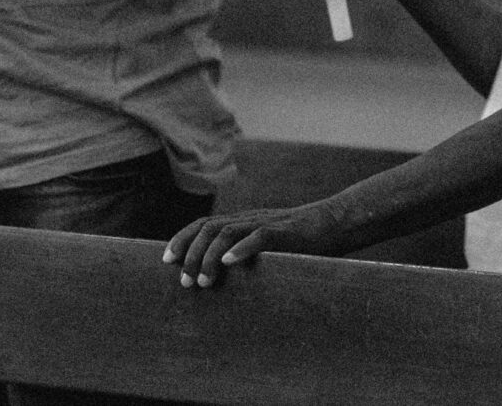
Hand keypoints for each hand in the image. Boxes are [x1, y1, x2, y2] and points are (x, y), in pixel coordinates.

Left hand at [163, 201, 357, 286]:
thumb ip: (245, 254)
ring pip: (227, 231)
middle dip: (190, 254)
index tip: (166, 261)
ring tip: (204, 282)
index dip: (182, 239)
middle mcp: (250, 219)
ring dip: (210, 257)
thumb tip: (221, 278)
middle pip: (208, 227)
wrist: (335, 222)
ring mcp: (267, 223)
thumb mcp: (266, 245)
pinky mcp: (285, 232)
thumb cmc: (301, 240)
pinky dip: (241, 249)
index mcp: (243, 222)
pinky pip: (259, 236)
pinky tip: (230, 263)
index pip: (203, 224)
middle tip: (185, 282)